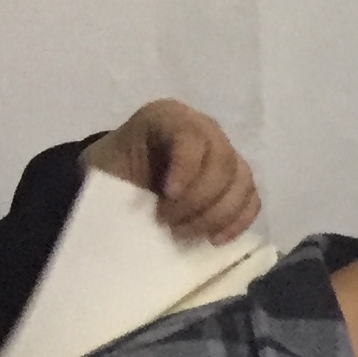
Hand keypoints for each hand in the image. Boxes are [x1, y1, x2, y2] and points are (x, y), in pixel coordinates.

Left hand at [84, 101, 258, 244]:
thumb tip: (140, 210)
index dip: (186, 168)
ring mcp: (226, 154)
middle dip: (199, 199)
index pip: (193, 137)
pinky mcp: (236, 181)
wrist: (118, 179)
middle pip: (224, 163)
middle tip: (168, 222)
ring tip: (185, 232)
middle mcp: (206, 130)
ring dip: (217, 215)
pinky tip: (215, 238)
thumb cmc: (111, 171)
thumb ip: (123, 178)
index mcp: (170, 117)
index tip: (167, 196)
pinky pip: (251, 200)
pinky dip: (237, 222)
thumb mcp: (106, 165)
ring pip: (242, 183)